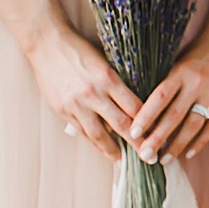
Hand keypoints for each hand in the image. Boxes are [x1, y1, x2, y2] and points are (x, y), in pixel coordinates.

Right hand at [24, 25, 141, 159]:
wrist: (48, 44)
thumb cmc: (81, 50)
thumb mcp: (106, 61)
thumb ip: (119, 82)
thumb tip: (138, 102)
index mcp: (109, 78)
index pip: (136, 107)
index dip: (149, 123)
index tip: (160, 133)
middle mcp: (94, 94)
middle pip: (122, 124)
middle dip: (138, 143)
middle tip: (150, 158)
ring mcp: (77, 104)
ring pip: (100, 135)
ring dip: (114, 151)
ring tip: (125, 163)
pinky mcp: (63, 110)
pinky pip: (82, 132)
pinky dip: (94, 143)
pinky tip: (103, 151)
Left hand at [129, 31, 208, 164]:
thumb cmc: (192, 56)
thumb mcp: (175, 64)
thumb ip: (161, 85)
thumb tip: (136, 112)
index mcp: (181, 72)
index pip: (160, 98)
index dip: (145, 117)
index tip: (133, 134)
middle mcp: (197, 83)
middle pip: (174, 116)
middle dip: (158, 138)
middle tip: (144, 155)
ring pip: (193, 125)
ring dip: (177, 145)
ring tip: (164, 159)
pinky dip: (200, 142)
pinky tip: (188, 153)